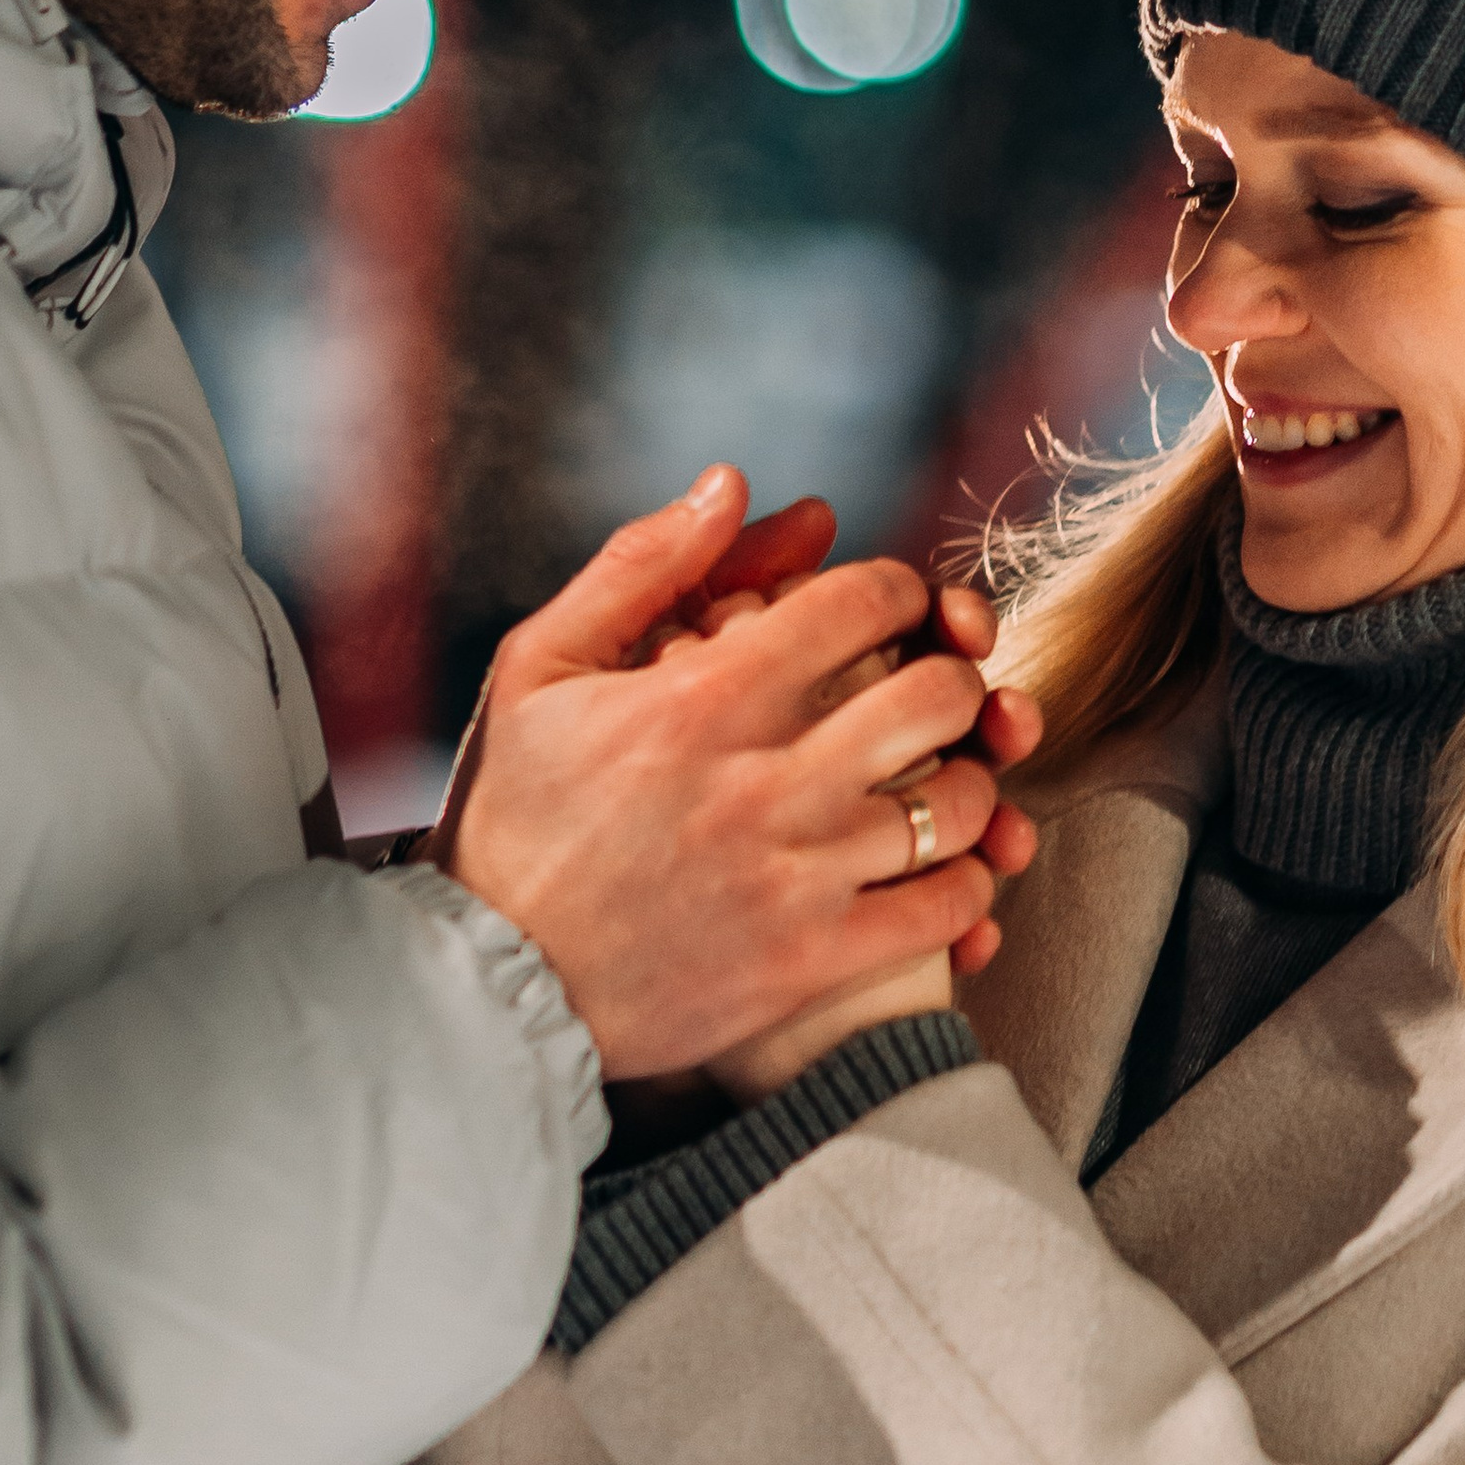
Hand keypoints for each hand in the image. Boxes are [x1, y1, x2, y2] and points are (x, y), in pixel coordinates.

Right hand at [429, 470, 1037, 1080]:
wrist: (492, 981)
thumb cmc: (516, 818)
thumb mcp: (541, 668)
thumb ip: (640, 566)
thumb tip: (733, 482)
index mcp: (702, 698)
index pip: (863, 604)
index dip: (901, 592)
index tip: (896, 611)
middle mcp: (761, 780)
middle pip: (936, 694)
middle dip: (954, 677)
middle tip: (936, 690)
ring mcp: (793, 875)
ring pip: (957, 802)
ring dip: (972, 778)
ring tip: (946, 777)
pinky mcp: (810, 960)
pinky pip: (943, 908)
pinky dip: (971, 882)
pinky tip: (949, 865)